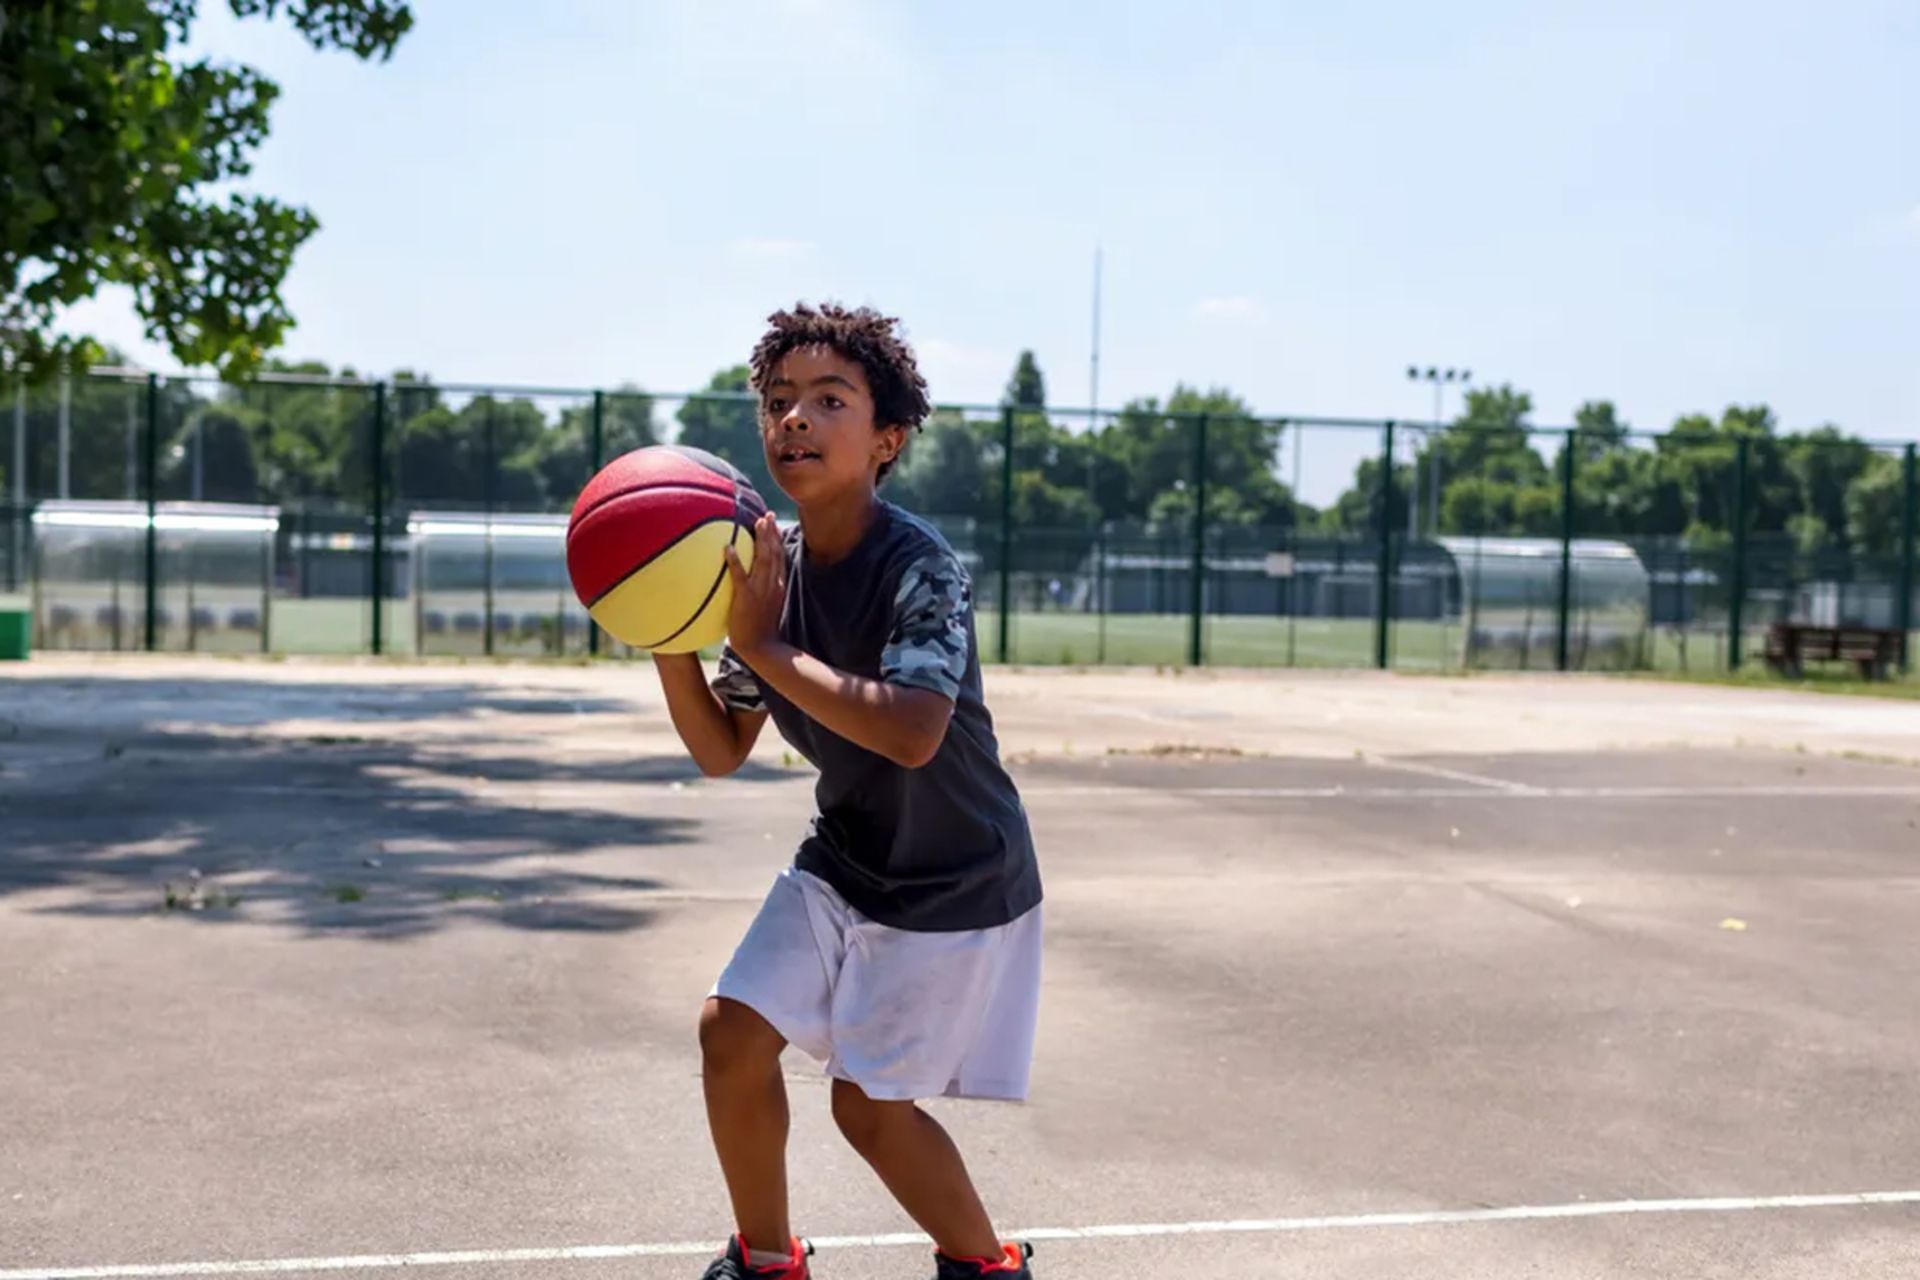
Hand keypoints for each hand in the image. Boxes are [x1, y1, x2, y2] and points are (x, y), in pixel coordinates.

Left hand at [725, 512, 787, 661]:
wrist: (761, 648)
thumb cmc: (760, 631)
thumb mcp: (767, 608)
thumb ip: (764, 594)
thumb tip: (754, 583)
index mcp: (778, 586)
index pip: (779, 559)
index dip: (777, 540)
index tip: (773, 524)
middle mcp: (773, 585)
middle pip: (774, 554)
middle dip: (771, 533)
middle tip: (767, 515)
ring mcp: (761, 591)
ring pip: (763, 560)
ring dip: (761, 540)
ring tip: (757, 522)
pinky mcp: (746, 598)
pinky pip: (740, 576)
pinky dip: (735, 561)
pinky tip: (728, 548)